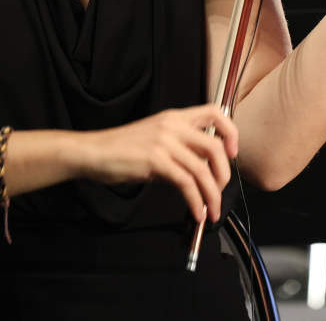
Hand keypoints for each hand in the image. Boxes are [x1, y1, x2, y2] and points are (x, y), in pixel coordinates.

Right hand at [82, 104, 238, 222]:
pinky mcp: (155, 161)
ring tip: (211, 211)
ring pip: (202, 170)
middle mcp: (172, 126)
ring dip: (212, 195)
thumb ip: (180, 149)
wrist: (93, 152)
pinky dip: (196, 201)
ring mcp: (164, 142)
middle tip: (220, 191)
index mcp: (174, 117)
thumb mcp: (155, 140)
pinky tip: (196, 212)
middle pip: (215, 146)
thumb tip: (202, 171)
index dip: (230, 132)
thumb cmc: (121, 149)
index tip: (232, 153)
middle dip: (224, 174)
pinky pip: (186, 183)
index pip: (214, 112)